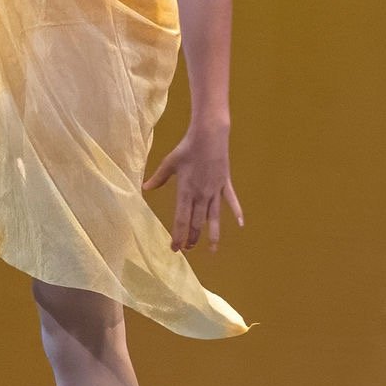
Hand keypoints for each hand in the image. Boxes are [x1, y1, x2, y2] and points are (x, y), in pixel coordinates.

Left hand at [143, 124, 244, 254]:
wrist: (209, 136)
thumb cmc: (187, 148)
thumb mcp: (169, 163)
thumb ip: (158, 178)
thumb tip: (145, 188)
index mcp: (185, 191)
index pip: (181, 220)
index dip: (178, 236)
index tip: (175, 248)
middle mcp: (201, 195)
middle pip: (196, 222)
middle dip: (192, 238)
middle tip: (188, 249)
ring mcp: (215, 190)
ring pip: (213, 218)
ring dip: (212, 234)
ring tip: (211, 250)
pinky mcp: (225, 184)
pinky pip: (231, 201)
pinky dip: (237, 212)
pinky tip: (241, 224)